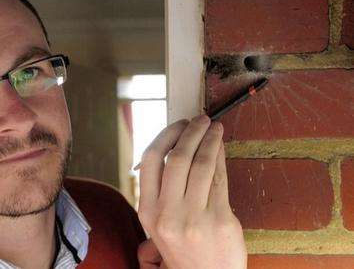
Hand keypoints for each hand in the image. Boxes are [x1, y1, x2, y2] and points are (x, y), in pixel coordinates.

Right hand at [136, 115, 246, 268]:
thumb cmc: (183, 250)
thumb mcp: (160, 225)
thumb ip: (161, 191)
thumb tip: (172, 151)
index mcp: (148, 212)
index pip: (150, 161)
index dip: (166, 136)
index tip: (178, 125)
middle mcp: (167, 213)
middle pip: (176, 158)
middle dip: (190, 132)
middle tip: (200, 120)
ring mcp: (194, 218)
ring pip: (201, 164)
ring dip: (209, 139)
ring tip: (214, 127)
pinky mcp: (220, 220)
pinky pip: (220, 178)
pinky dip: (221, 157)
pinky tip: (222, 147)